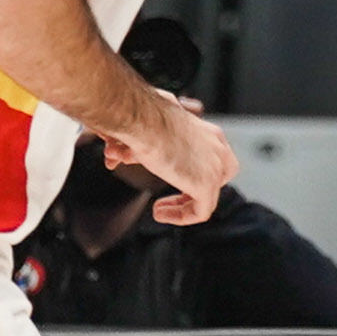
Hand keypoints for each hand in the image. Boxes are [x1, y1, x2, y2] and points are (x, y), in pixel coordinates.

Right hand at [110, 98, 233, 225]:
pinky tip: (159, 213)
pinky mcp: (207, 184)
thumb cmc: (141, 118)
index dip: (197, 173)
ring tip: (159, 210)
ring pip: (208, 198)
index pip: (217, 159)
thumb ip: (140, 146)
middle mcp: (218, 148)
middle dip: (193, 192)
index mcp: (209, 133)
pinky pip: (201, 212)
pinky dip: (180, 217)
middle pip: (220, 178)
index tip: (173, 180)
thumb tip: (115, 155)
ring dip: (182, 208)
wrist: (144, 119)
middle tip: (168, 200)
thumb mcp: (145, 131)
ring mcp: (215, 166)